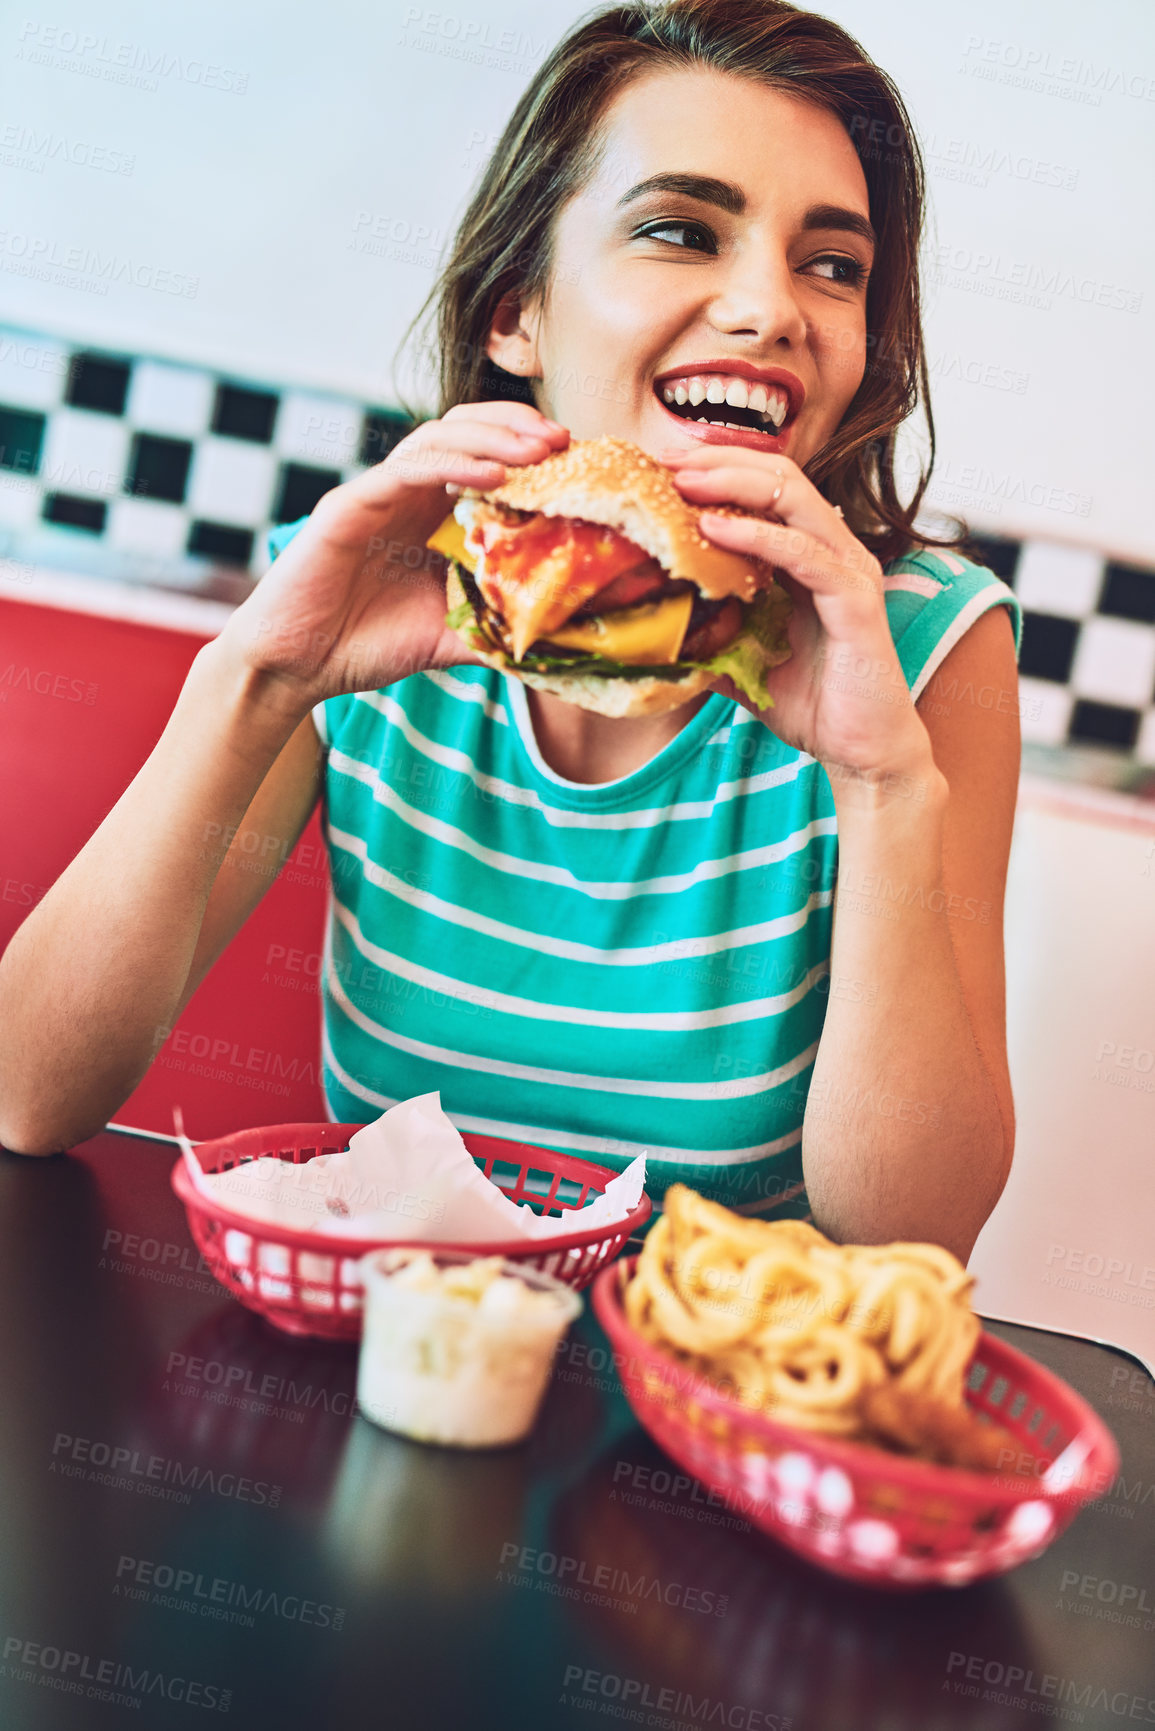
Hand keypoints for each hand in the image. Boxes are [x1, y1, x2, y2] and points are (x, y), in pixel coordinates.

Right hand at [220, 402, 568, 708]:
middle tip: (565, 443)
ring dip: (495, 438)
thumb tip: (557, 640)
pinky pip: (405, 472)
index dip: (530, 452)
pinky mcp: (349, 507)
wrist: (297, 668)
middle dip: (519, 429)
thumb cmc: (365, 646)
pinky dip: (452, 466)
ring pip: (439, 440)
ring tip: (540, 449)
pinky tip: (494, 475)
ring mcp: (377, 494)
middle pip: (467, 432)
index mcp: (429, 514)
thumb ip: (494, 628)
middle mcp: (405, 494)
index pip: (485, 458)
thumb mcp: (449, 637)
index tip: (577, 463)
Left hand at [655, 445, 932, 782]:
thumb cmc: (812, 704)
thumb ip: (711, 634)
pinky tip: (714, 528)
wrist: (861, 751)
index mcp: (810, 557)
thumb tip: (655, 628)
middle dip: (719, 462)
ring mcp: (849, 571)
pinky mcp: (857, 600)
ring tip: (682, 482)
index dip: (715, 471)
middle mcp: (834, 552)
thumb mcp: (744, 662)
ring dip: (733, 485)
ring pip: (794, 500)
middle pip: (779, 477)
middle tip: (665, 461)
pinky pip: (805, 553)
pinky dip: (758, 535)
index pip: (765, 489)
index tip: (661, 469)